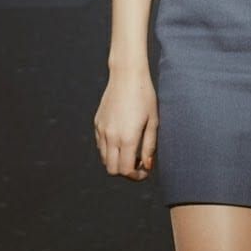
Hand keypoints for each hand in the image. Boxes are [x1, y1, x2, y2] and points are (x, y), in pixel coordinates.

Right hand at [93, 66, 158, 181]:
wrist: (127, 75)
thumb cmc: (145, 96)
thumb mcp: (153, 120)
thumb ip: (149, 146)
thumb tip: (147, 166)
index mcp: (127, 137)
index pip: (126, 170)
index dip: (136, 176)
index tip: (145, 171)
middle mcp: (111, 136)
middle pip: (112, 170)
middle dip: (125, 172)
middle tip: (138, 163)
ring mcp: (102, 130)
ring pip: (104, 159)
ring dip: (116, 161)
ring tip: (131, 150)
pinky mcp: (97, 123)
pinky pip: (100, 145)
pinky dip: (109, 149)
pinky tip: (122, 138)